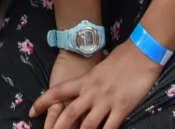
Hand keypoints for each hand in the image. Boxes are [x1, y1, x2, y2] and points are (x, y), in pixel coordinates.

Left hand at [36, 45, 162, 128]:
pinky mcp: (122, 108)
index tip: (32, 111)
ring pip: (88, 125)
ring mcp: (107, 101)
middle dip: (58, 128)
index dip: (43, 102)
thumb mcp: (99, 69)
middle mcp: (92, 92)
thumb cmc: (122, 58)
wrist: (142, 52)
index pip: (58, 91)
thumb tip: (83, 91)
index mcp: (85, 80)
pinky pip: (110, 128)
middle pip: (69, 113)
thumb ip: (90, 82)